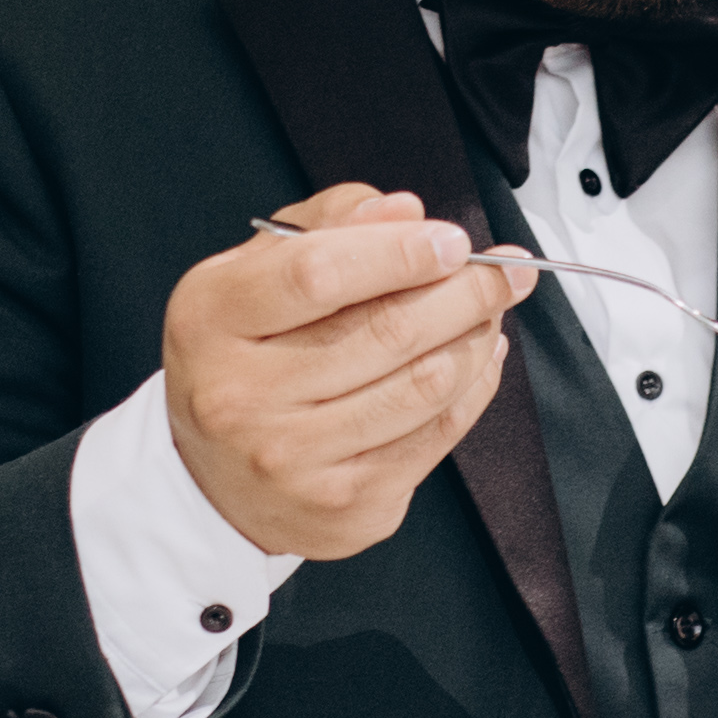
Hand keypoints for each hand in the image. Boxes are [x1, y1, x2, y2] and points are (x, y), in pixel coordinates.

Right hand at [163, 185, 535, 562]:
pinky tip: (479, 359)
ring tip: (491, 309)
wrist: (213, 482)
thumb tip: (404, 213)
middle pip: (386, 330)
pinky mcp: (344, 503)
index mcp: (211, 318)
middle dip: (466, 291)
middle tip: (506, 270)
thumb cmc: (241, 362)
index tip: (452, 241)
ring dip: (477, 337)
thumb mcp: (252, 274)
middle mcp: (242, 395)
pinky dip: (474, 388)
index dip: (400, 252)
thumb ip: (325, 227)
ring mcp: (294, 457)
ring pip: (425, 384)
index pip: (318, 273)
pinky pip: (437, 435)